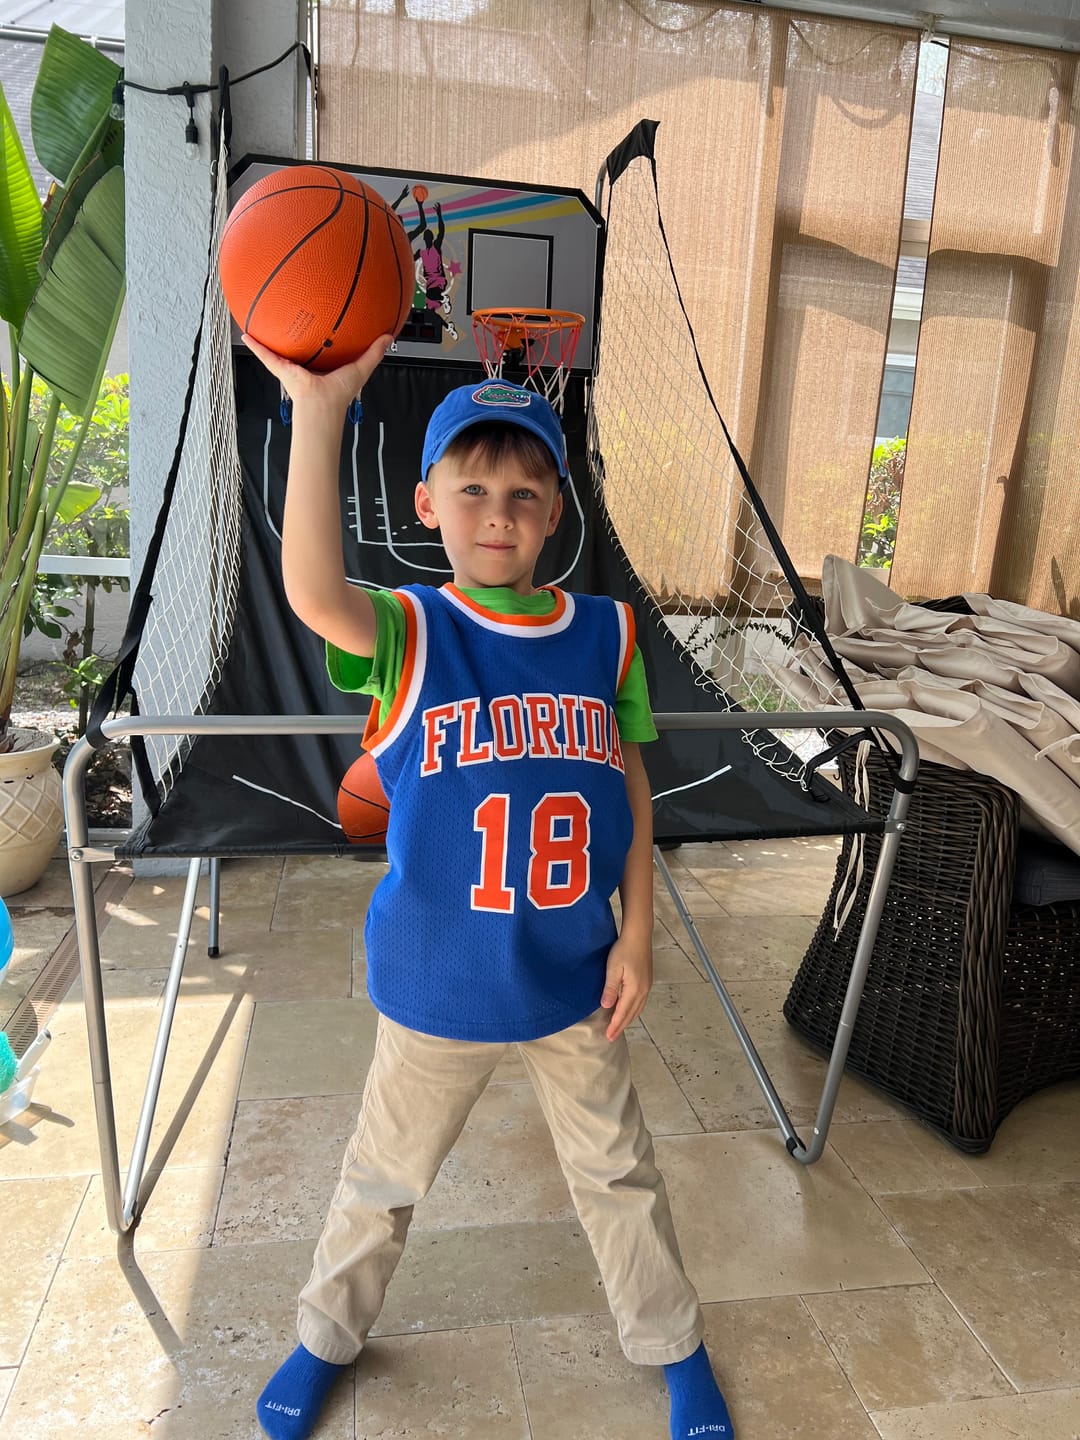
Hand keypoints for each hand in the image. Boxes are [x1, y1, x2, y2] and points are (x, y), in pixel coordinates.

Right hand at [241, 331, 391, 415]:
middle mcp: (307, 364)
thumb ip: (374, 352)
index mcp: (325, 365)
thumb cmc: (339, 394)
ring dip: (271, 337)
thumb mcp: (361, 368)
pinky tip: (246, 334)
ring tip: (263, 317)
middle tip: (292, 311)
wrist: (321, 405)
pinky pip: (266, 355)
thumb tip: (389, 336)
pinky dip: (256, 346)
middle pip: (300, 345)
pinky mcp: (281, 368)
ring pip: (280, 349)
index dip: (324, 334)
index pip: (323, 347)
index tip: (324, 318)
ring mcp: (292, 366)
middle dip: (296, 331)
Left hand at [600, 932, 652, 1041]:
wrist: (638, 935)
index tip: (608, 1036)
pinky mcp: (646, 981)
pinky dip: (633, 1010)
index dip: (615, 1025)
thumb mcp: (613, 968)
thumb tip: (606, 1006)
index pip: (622, 1013)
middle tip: (611, 1037)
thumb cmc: (624, 949)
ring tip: (618, 1027)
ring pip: (637, 1009)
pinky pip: (640, 1002)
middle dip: (621, 1026)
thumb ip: (611, 988)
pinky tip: (627, 1011)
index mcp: (634, 989)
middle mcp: (643, 991)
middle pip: (631, 1014)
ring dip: (628, 1019)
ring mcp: (646, 986)